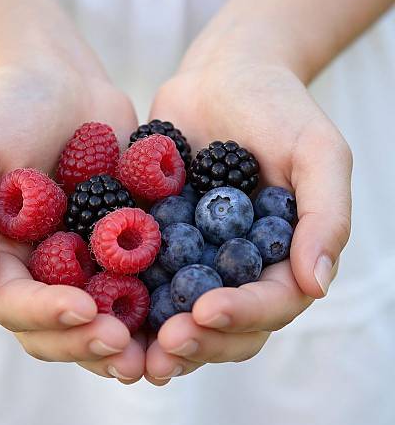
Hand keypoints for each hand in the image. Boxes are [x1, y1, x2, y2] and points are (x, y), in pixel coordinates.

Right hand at [0, 56, 144, 382]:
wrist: (63, 82)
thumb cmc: (7, 110)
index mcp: (1, 257)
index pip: (15, 304)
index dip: (45, 314)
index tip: (82, 308)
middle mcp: (43, 268)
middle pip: (60, 324)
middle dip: (89, 340)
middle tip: (124, 346)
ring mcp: (87, 259)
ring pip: (103, 315)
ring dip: (128, 337)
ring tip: (158, 349)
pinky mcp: (126, 243)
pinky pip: (141, 280)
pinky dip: (159, 300)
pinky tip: (184, 307)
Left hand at [144, 54, 351, 383]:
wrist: (222, 75)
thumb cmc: (277, 107)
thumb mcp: (317, 151)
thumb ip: (325, 215)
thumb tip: (316, 284)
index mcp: (281, 256)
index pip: (269, 304)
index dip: (241, 315)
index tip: (205, 310)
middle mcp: (237, 266)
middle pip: (223, 323)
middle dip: (196, 341)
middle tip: (163, 349)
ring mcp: (195, 255)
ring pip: (179, 311)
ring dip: (155, 337)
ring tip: (126, 349)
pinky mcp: (157, 237)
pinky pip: (141, 274)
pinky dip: (124, 297)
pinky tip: (99, 307)